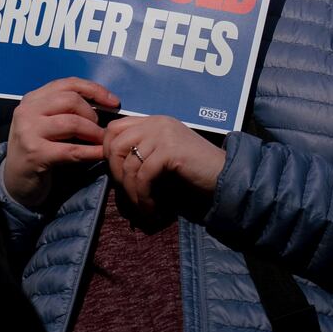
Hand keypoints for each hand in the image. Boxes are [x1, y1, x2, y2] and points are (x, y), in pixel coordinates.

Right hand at [2, 78, 119, 209]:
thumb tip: (104, 103)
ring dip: (93, 132)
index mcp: (32, 99)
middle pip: (71, 100)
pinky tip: (101, 154)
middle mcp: (27, 111)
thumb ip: (65, 109)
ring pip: (72, 123)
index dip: (94, 90)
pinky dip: (91, 152)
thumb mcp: (46, 123)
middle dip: (93, 114)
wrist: (16, 181)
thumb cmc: (38, 149)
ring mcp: (29, 131)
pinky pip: (71, 149)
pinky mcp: (35, 153)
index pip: (68, 83)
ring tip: (101, 142)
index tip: (113, 102)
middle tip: (100, 130)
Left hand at [103, 115, 225, 215]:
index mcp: (154, 121)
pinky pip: (143, 176)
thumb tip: (111, 167)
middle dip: (115, 174)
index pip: (114, 128)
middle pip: (115, 144)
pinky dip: (144, 197)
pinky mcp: (170, 150)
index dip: (107, 151)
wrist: (225, 176)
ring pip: (129, 165)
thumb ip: (143, 151)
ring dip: (132, 193)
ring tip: (143, 209)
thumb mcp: (164, 155)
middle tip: (128, 195)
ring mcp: (164, 134)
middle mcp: (157, 123)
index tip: (116, 176)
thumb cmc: (195, 171)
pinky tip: (152, 210)